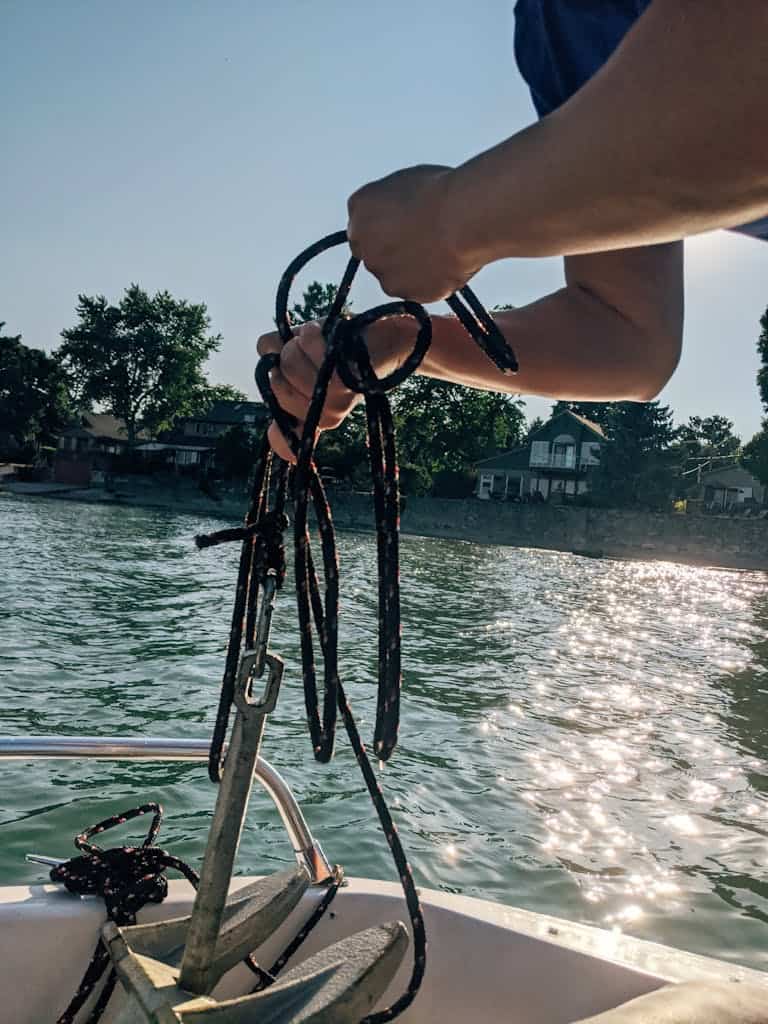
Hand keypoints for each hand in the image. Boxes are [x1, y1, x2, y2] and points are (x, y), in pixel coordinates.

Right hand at [256, 317, 412, 462]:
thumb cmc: (342, 349)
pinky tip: (322, 332)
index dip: (276, 431)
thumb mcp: (304, 358)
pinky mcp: (343, 379)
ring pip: (287, 365)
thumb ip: (280, 365)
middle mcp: (326, 416)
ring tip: (317, 340)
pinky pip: (304, 349)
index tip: (283, 402)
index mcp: (315, 417)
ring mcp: (335, 399)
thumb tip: (268, 365)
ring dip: (297, 343)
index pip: (282, 443)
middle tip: (305, 353)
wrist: (387, 339)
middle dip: (283, 359)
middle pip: (276, 386)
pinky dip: (309, 334)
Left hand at [347, 165, 475, 301]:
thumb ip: (390, 205)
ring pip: (394, 276)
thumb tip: (399, 215)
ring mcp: (383, 273)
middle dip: (393, 251)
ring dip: (410, 269)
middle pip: (375, 254)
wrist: (461, 220)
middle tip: (421, 241)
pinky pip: (416, 290)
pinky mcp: (405, 293)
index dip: (384, 229)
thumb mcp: (404, 183)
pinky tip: (445, 265)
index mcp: (359, 209)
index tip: (401, 228)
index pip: (363, 227)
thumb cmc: (439, 193)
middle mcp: (364, 245)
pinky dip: (428, 282)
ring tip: (439, 252)